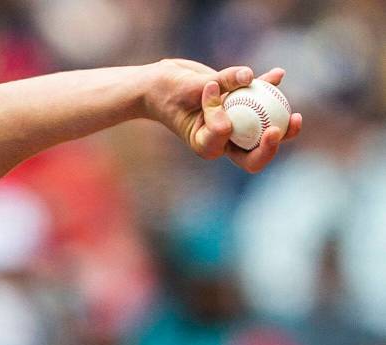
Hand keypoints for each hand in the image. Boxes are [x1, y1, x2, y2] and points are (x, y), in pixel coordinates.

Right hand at [146, 58, 302, 172]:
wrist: (164, 82)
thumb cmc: (169, 91)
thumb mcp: (187, 91)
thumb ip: (216, 88)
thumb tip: (248, 79)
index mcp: (207, 145)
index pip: (225, 146)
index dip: (230, 132)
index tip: (224, 117)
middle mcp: (223, 139)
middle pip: (251, 154)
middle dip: (270, 147)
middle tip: (280, 130)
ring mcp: (234, 123)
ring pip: (262, 130)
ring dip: (282, 126)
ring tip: (296, 118)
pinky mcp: (239, 104)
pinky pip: (259, 99)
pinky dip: (270, 87)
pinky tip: (278, 74)